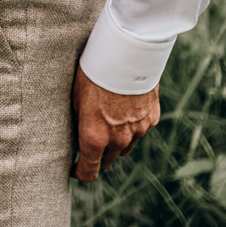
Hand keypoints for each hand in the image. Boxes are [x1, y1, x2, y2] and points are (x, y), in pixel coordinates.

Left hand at [72, 66, 159, 181]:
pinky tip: (124, 110)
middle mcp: (118, 140)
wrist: (126, 53)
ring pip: (125, 148)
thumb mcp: (75, 98)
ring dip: (116, 144)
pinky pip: (139, 130)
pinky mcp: (151, 119)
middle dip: (97, 157)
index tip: (74, 169)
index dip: (80, 173)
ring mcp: (137, 130)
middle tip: (89, 145)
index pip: (89, 171)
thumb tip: (75, 136)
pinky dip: (132, 127)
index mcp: (95, 137)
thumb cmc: (93, 73)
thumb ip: (78, 123)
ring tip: (107, 124)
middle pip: (107, 161)